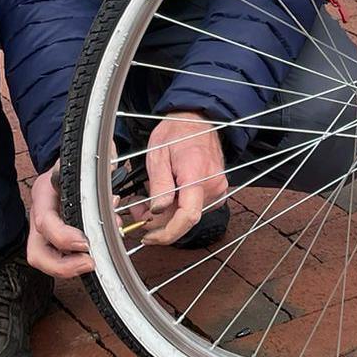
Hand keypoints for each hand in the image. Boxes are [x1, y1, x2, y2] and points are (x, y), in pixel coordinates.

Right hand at [25, 158, 92, 277]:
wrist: (68, 165)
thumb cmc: (74, 165)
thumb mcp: (80, 162)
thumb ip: (93, 172)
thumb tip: (113, 180)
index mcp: (43, 196)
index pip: (45, 222)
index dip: (63, 237)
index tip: (85, 242)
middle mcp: (39, 217)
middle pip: (37, 254)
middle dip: (62, 266)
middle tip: (89, 263)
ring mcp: (44, 232)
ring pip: (46, 261)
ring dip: (71, 268)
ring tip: (94, 262)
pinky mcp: (54, 241)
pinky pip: (60, 259)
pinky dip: (77, 263)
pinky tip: (96, 256)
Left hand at [143, 111, 226, 244]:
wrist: (197, 120)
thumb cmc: (177, 132)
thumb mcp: (158, 154)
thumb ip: (159, 185)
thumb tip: (156, 211)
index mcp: (196, 174)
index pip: (188, 216)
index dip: (167, 233)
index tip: (150, 237)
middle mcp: (212, 185)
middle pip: (184, 219)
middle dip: (159, 222)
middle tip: (138, 211)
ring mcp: (217, 188)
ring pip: (188, 215)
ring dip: (167, 214)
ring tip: (149, 200)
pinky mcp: (217, 190)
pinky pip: (195, 207)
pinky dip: (178, 208)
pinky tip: (166, 198)